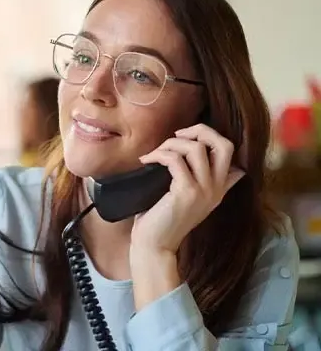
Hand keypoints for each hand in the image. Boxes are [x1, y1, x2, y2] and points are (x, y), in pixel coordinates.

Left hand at [132, 124, 244, 254]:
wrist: (154, 245)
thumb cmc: (163, 219)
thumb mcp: (189, 198)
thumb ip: (203, 182)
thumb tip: (218, 166)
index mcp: (219, 187)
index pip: (229, 149)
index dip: (208, 135)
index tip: (184, 138)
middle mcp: (216, 188)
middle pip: (223, 144)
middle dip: (199, 130)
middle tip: (177, 135)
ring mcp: (203, 191)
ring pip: (195, 148)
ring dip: (170, 144)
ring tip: (155, 154)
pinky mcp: (186, 193)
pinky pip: (175, 160)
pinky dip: (159, 155)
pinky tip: (146, 161)